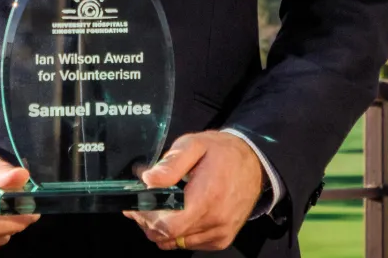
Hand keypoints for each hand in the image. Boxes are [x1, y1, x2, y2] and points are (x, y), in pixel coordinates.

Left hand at [124, 131, 264, 251]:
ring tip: (160, 205)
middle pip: (169, 236)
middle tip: (142, 204)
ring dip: (163, 228)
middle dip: (149, 222)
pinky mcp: (222, 239)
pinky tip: (179, 212)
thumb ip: (171, 164)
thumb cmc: (222, 152)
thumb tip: (148, 179)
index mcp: (207, 197)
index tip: (134, 207)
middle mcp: (215, 221)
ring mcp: (220, 233)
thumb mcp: (194, 144)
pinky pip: (191, 243)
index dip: (146, 219)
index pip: (168, 226)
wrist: (253, 163)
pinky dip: (179, 232)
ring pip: (178, 243)